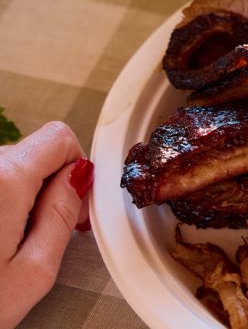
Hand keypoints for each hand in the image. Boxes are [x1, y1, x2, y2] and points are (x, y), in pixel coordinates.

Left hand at [0, 122, 92, 328]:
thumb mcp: (33, 273)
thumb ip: (62, 216)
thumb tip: (77, 180)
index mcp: (2, 182)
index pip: (58, 137)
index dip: (75, 167)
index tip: (72, 200)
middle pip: (28, 153)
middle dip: (42, 187)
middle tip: (38, 234)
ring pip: (1, 170)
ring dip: (11, 198)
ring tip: (1, 245)